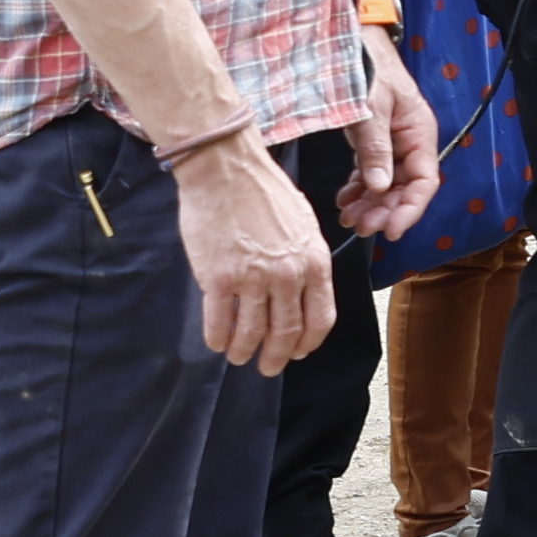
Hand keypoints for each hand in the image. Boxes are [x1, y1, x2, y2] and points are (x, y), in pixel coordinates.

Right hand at [168, 132, 335, 372]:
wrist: (225, 168)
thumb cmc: (264, 191)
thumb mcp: (304, 225)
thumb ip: (306, 261)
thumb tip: (302, 293)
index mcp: (314, 262)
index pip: (320, 319)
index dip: (308, 343)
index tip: (298, 353)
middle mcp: (288, 275)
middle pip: (286, 333)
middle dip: (276, 358)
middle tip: (267, 368)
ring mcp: (253, 278)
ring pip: (252, 333)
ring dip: (244, 351)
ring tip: (237, 356)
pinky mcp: (218, 278)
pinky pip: (219, 322)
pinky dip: (217, 338)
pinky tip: (216, 342)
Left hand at [337, 30, 437, 237]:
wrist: (351, 41)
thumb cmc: (367, 67)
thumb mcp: (371, 107)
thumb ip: (375, 147)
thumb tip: (379, 187)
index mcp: (419, 133)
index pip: (424, 182)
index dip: (409, 209)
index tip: (389, 230)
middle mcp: (409, 142)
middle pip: (404, 189)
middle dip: (384, 211)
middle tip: (360, 227)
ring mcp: (391, 143)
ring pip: (386, 185)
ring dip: (370, 205)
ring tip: (348, 218)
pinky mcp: (372, 141)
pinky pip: (370, 173)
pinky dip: (359, 189)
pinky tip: (345, 200)